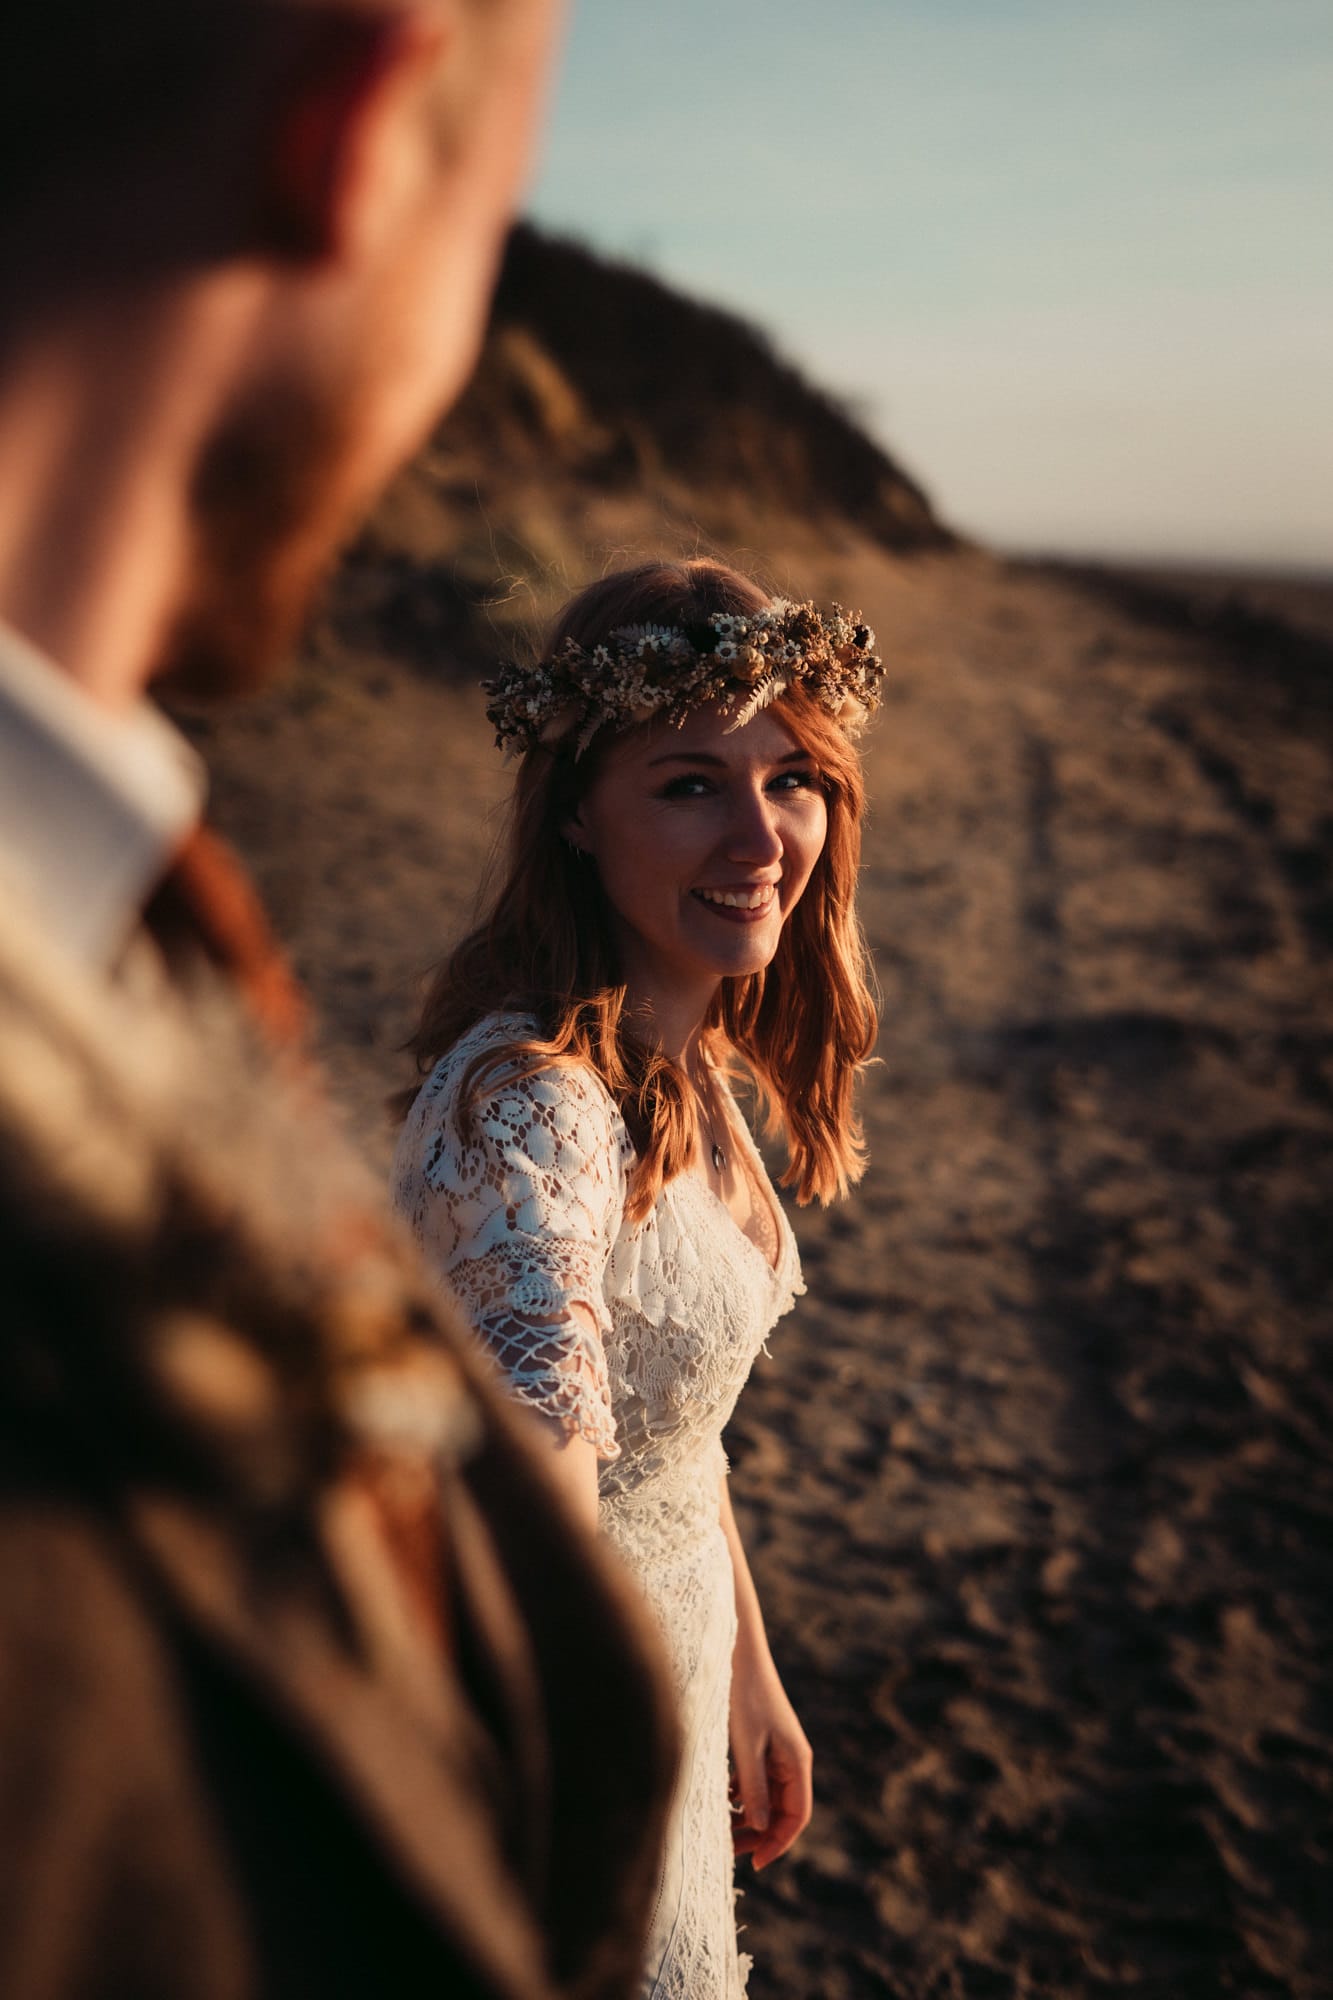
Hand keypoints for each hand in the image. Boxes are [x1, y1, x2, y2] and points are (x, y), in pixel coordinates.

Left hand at [728, 1645, 812, 1870]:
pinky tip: (720, 1800)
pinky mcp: (760, 1742)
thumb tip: (761, 1829)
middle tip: (730, 1853)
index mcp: (797, 1761)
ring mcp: (776, 1750)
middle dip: (759, 1834)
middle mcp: (791, 1758)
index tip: (755, 1864)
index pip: (797, 1816)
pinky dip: (740, 1794)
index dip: (779, 1843)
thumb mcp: (747, 1746)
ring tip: (720, 1830)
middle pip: (782, 1810)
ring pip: (766, 1797)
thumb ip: (754, 1788)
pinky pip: (755, 1779)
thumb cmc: (743, 1695)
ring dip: (747, 1816)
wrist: (737, 1651)